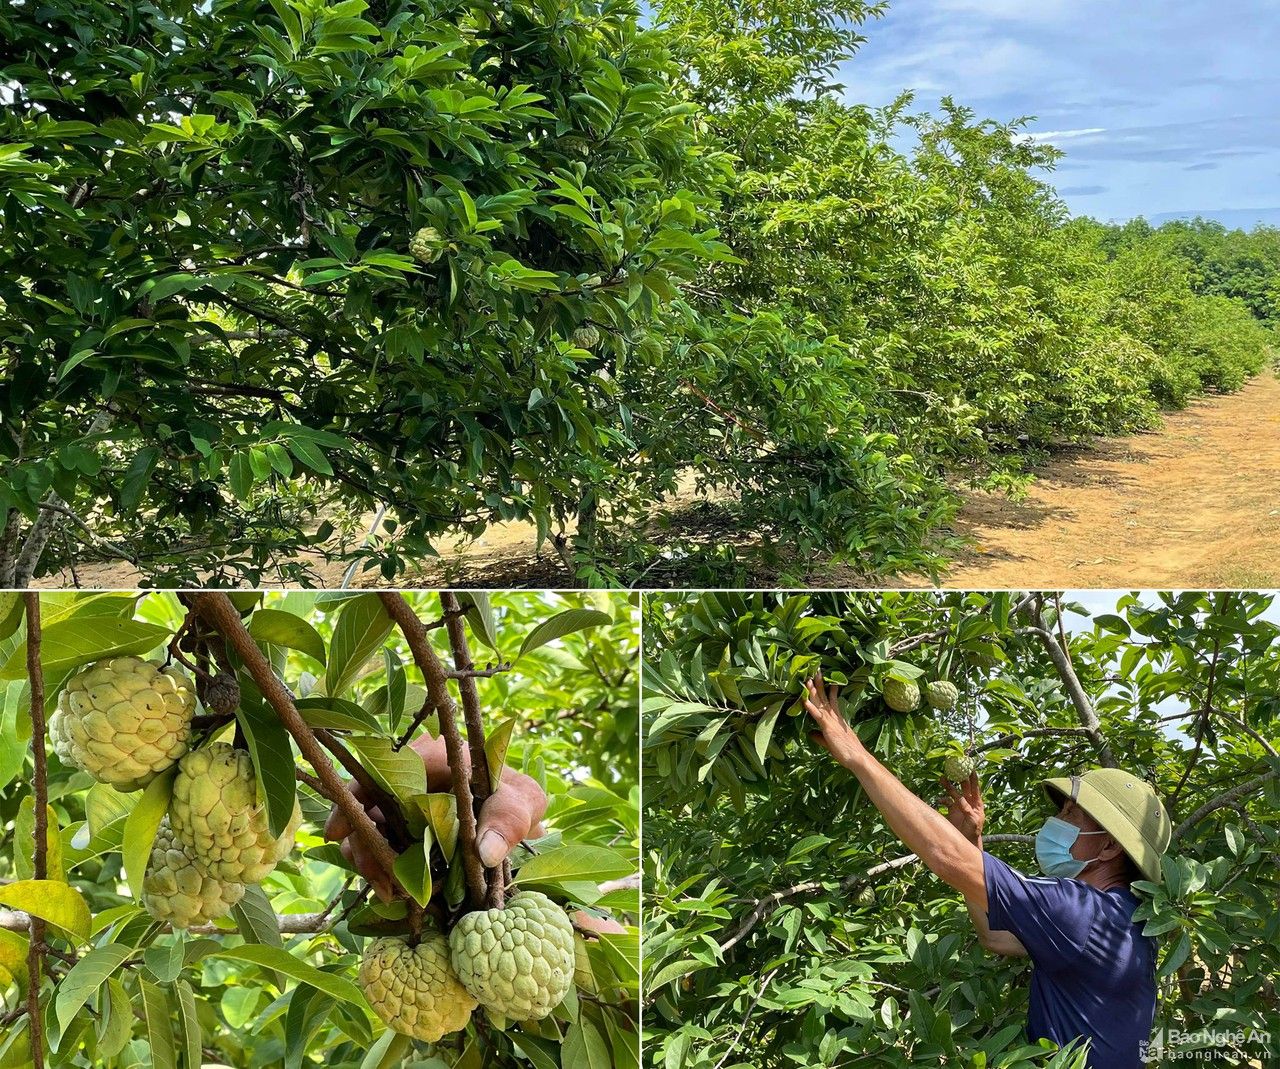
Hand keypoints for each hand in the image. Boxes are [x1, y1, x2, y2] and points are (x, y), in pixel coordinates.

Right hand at [323, 733, 547, 901]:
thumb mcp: (522, 802)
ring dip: (372, 864)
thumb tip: (486, 851)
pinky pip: (381, 852)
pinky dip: (384, 873)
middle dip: (363, 845)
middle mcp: (407, 781)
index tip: (340, 831)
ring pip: (367, 833)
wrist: (519, 821)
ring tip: (394, 893)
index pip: (378, 769)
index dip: (352, 798)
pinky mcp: (402, 837)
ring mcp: (400, 810)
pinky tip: (399, 895)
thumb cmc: (516, 799)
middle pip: (365, 807)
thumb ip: (509, 819)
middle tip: (381, 880)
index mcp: (431, 758)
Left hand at [802, 671, 865, 767]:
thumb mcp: (829, 742)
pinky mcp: (828, 727)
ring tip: (810, 678)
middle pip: (824, 697)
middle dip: (819, 684)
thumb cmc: (846, 751)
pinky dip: (811, 707)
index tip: (824, 679)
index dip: (826, 689)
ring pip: (820, 703)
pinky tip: (804, 700)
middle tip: (816, 671)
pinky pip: (818, 715)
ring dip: (813, 691)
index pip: (830, 700)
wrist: (857, 758)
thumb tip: (810, 733)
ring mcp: (831, 721)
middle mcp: (833, 717)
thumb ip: (819, 737)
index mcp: (836, 718)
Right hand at [939, 772, 984, 846]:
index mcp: (976, 803)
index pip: (975, 788)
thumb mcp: (973, 820)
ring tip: (942, 778)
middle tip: (956, 769)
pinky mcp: (952, 810)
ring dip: (948, 786)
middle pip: (964, 787)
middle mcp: (968, 802)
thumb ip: (967, 809)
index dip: (973, 778)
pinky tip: (940, 800)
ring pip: (953, 792)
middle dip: (960, 778)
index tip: (971, 768)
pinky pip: (946, 801)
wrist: (966, 840)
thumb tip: (961, 798)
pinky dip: (942, 799)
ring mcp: (959, 805)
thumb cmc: (974, 831)